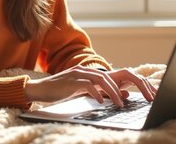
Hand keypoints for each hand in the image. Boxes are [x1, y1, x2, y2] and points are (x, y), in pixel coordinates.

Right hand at [24, 65, 156, 106]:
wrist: (40, 89)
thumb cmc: (62, 91)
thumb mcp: (85, 91)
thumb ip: (103, 91)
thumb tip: (125, 95)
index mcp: (90, 72)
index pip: (112, 76)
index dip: (126, 83)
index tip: (135, 94)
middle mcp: (85, 70)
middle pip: (109, 77)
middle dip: (121, 89)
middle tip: (128, 102)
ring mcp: (78, 74)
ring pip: (100, 79)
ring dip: (111, 92)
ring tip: (118, 104)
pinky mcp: (71, 81)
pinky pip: (87, 85)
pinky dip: (95, 93)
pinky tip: (100, 102)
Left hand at [104, 68, 157, 102]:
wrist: (95, 80)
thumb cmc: (99, 85)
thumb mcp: (105, 89)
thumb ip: (114, 92)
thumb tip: (127, 95)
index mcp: (122, 73)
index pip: (137, 80)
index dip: (144, 89)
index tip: (149, 99)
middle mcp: (127, 73)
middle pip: (142, 80)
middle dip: (150, 90)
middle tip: (156, 100)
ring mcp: (129, 76)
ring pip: (143, 81)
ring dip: (151, 89)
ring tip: (158, 98)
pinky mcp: (130, 81)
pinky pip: (141, 84)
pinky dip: (147, 89)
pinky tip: (153, 94)